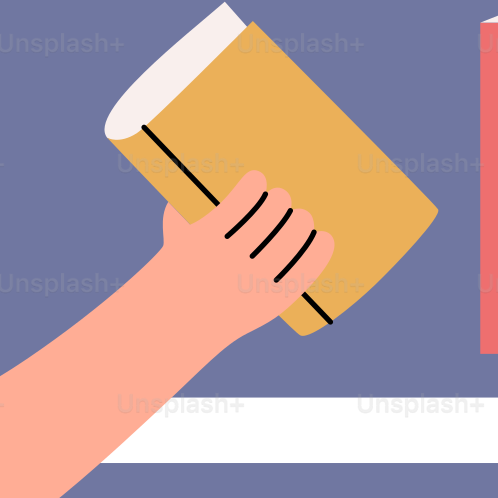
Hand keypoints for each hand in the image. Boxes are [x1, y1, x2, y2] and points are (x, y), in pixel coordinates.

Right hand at [153, 170, 333, 345]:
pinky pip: (301, 274)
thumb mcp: (174, 239)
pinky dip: (318, 254)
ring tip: (303, 217)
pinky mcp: (269, 306)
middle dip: (279, 202)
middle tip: (282, 198)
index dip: (253, 184)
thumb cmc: (178, 271)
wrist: (173, 326)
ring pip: (289, 243)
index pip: (239, 201)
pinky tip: (324, 239)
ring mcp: (249, 286)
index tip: (258, 178)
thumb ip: (185, 207)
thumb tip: (200, 172)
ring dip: (300, 223)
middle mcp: (227, 263)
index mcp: (202, 242)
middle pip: (269, 218)